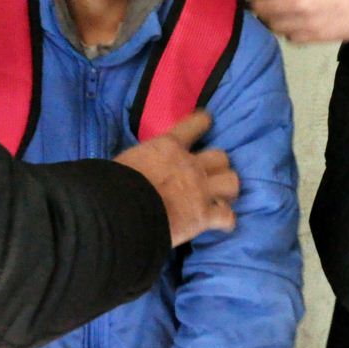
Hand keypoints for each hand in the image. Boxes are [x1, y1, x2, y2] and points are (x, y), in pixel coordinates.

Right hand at [114, 110, 239, 245]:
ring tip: (221, 198)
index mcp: (168, 146)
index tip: (207, 122)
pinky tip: (222, 225)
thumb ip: (141, 161)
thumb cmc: (116, 183)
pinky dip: (226, 221)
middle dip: (218, 166)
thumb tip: (133, 169)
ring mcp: (201, 190)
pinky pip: (228, 217)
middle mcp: (191, 164)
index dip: (203, 123)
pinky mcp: (205, 216)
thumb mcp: (127, 161)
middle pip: (221, 157)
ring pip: (232, 182)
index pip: (195, 124)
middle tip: (210, 175)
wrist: (123, 210)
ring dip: (227, 191)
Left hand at [243, 0, 348, 42]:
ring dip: (269, 16)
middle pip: (259, 8)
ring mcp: (305, 24)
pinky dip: (286, 30)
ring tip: (275, 8)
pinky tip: (293, 21)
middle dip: (254, 0)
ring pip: (272, 25)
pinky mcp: (318, 38)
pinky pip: (290, 38)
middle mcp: (294, 3)